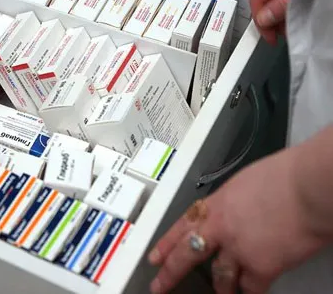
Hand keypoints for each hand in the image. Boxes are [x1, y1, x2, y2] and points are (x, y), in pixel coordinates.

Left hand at [148, 149, 326, 293]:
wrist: (305, 187)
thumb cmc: (284, 177)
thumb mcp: (245, 182)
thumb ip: (235, 202)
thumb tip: (239, 211)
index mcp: (216, 203)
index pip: (182, 225)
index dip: (166, 243)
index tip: (155, 256)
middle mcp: (221, 227)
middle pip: (187, 254)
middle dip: (170, 272)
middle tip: (159, 285)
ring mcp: (238, 248)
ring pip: (219, 276)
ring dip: (220, 288)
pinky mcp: (261, 266)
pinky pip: (251, 288)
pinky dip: (250, 293)